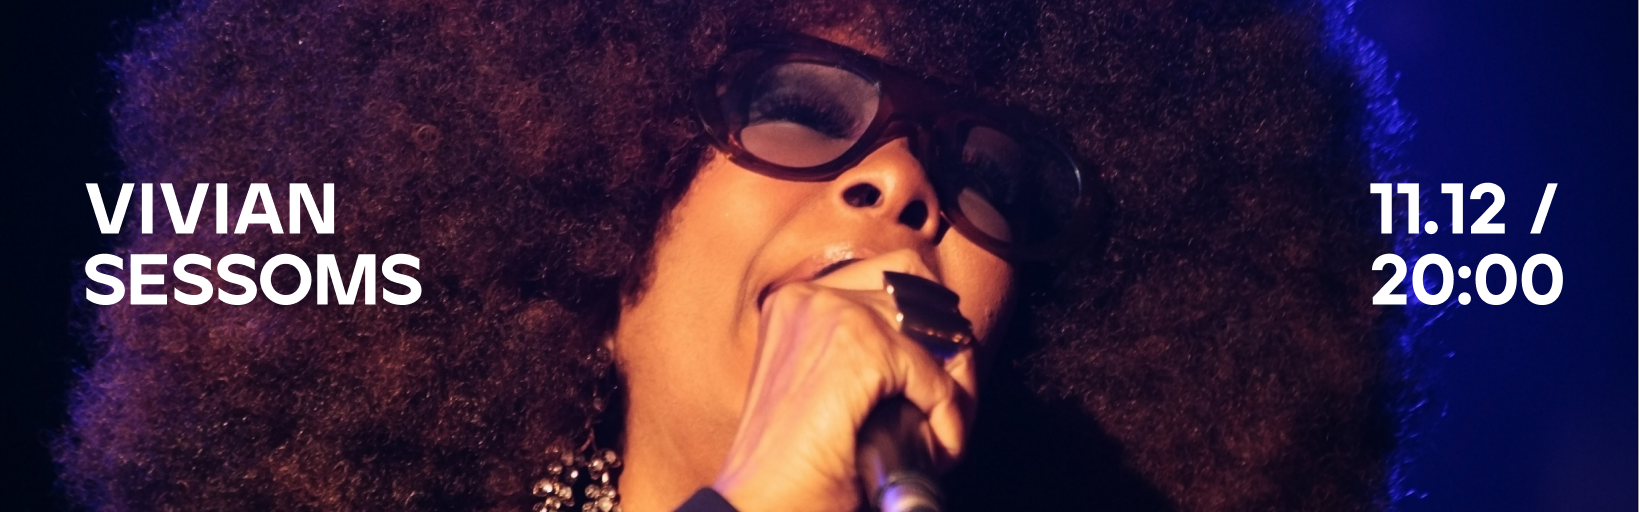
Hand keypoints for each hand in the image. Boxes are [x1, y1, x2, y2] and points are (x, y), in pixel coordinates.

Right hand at [711, 250, 978, 511]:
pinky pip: (936, 375)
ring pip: (933, 330)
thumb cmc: (795, 467)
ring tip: (938, 433)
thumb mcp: (836, 394)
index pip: (894, 276)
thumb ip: (880, 358)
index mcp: (796, 302)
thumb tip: (958, 347)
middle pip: (919, 291)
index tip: (934, 378)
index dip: (926, 326)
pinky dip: (948, 417)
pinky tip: (935, 450)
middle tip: (944, 405)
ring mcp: (830, 315)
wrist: (762, 509)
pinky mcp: (857, 349)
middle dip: (945, 349)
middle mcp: (808, 297)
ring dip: (950, 387)